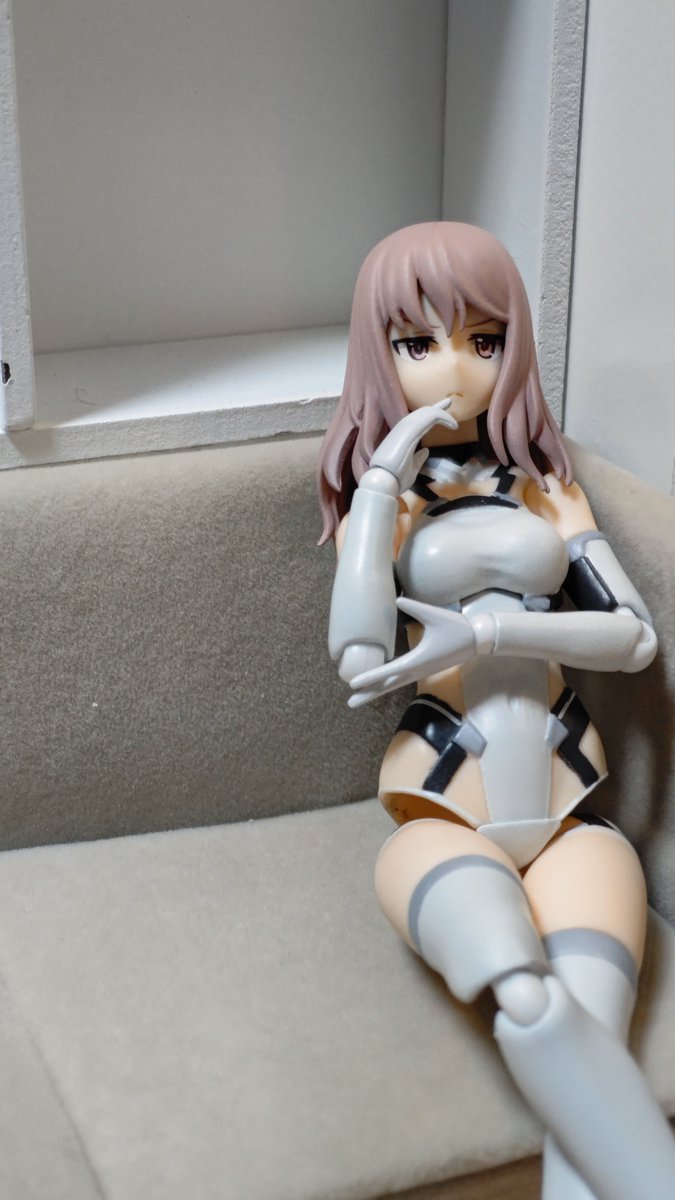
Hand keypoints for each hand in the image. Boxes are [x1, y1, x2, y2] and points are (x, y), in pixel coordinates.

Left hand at [348, 597, 475, 705]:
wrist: (477, 640)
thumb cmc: (456, 627)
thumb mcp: (434, 615)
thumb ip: (414, 608)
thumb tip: (397, 599)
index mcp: (418, 660)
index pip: (389, 671)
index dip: (371, 676)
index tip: (353, 683)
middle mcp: (418, 670)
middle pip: (389, 685)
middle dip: (369, 693)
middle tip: (350, 703)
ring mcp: (421, 672)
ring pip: (395, 684)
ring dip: (377, 691)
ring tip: (359, 698)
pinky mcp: (425, 669)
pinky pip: (402, 679)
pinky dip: (389, 683)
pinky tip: (380, 684)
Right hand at [369, 398, 457, 492]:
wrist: (383, 482)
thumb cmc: (395, 478)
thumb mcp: (411, 469)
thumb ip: (418, 459)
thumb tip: (425, 451)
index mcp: (402, 438)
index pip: (417, 422)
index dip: (430, 416)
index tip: (442, 414)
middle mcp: (403, 430)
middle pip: (422, 414)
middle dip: (436, 408)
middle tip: (448, 402)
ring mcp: (405, 428)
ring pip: (426, 413)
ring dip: (442, 414)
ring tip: (454, 420)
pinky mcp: (410, 429)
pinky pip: (430, 417)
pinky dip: (443, 418)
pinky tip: (454, 425)